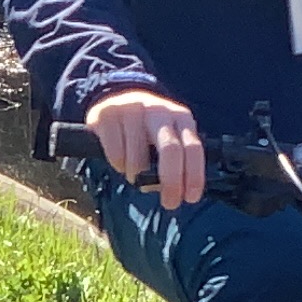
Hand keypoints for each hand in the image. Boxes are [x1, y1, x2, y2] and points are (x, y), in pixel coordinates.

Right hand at [87, 87, 205, 209]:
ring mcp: (132, 110)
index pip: (193, 147)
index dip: (194, 175)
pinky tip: (120, 160)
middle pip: (171, 150)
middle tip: (170, 203)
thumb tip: (180, 190)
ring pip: (138, 159)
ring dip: (137, 176)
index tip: (190, 198)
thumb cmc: (148, 127)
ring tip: (134, 173)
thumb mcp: (169, 134)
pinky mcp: (107, 115)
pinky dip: (118, 166)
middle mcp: (158, 111)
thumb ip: (178, 156)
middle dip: (172, 182)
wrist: (116, 97)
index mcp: (180, 116)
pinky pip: (115, 155)